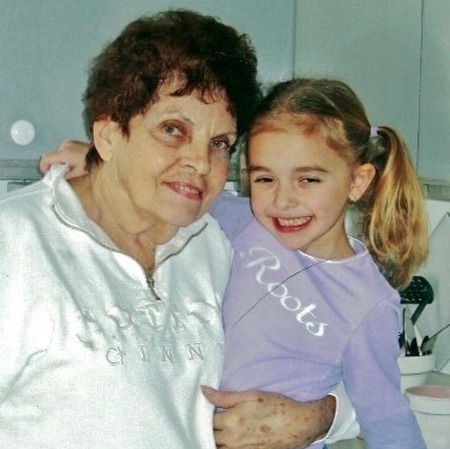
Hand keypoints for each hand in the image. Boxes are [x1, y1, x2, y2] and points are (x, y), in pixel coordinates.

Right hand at [39, 139, 89, 178]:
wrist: (100, 155)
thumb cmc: (90, 164)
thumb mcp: (77, 172)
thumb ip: (65, 174)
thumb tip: (58, 176)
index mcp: (64, 153)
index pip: (46, 158)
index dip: (44, 166)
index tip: (47, 172)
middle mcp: (64, 146)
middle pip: (52, 155)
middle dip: (53, 164)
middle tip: (60, 171)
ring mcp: (68, 142)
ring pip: (57, 152)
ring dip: (59, 159)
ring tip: (68, 166)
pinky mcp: (72, 141)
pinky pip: (63, 149)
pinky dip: (64, 155)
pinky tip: (71, 160)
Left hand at [202, 386, 334, 448]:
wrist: (298, 424)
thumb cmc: (276, 406)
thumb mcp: (250, 395)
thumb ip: (224, 396)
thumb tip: (203, 391)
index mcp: (230, 420)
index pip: (208, 420)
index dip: (207, 414)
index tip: (211, 409)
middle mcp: (233, 439)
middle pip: (211, 436)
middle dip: (211, 428)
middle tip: (217, 419)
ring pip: (219, 448)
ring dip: (218, 440)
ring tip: (223, 430)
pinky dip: (228, 447)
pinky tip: (233, 439)